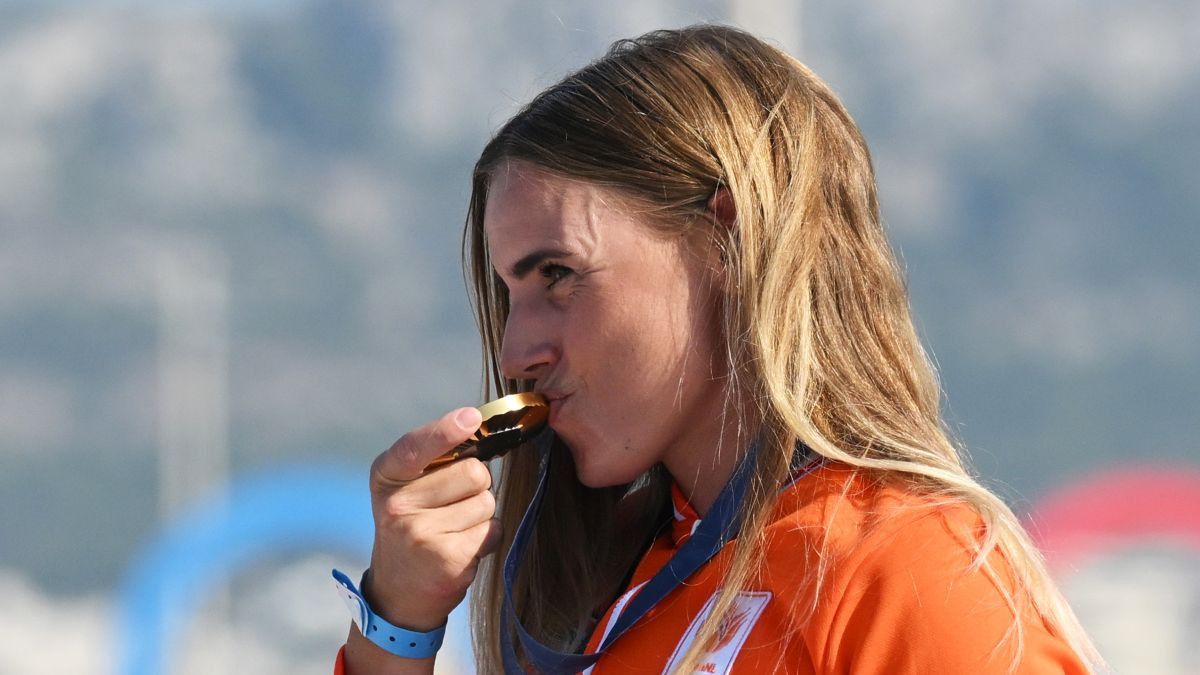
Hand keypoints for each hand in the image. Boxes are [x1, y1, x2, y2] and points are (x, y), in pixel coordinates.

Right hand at [363, 407, 501, 631]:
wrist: (399, 593)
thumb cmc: (413, 527)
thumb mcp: (407, 489)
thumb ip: (436, 461)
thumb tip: (480, 428)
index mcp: (386, 477)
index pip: (416, 446)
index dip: (446, 430)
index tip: (471, 418)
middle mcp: (397, 504)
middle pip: (473, 471)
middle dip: (477, 486)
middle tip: (453, 506)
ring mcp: (420, 534)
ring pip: (487, 502)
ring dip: (481, 515)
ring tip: (454, 531)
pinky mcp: (447, 559)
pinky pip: (493, 530)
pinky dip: (487, 539)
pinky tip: (461, 549)